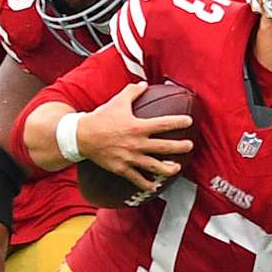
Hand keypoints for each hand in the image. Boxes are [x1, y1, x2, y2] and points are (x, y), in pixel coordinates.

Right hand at [77, 82, 193, 192]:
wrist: (81, 136)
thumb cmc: (101, 117)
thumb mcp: (117, 101)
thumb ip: (132, 92)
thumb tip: (144, 84)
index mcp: (137, 126)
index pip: (163, 124)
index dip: (178, 122)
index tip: (189, 122)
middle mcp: (136, 143)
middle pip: (164, 147)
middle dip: (180, 147)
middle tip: (190, 146)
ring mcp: (130, 158)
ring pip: (154, 167)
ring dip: (168, 169)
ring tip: (177, 168)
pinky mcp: (122, 169)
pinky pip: (137, 179)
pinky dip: (147, 184)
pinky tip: (156, 187)